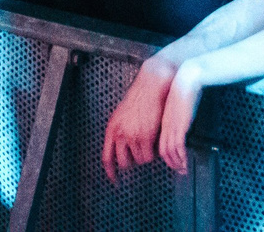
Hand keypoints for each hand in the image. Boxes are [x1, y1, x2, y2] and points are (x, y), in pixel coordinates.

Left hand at [101, 59, 174, 180]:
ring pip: (139, 160)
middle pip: (123, 162)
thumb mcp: (123, 113)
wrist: (152, 84)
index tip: (114, 180)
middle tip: (140, 155)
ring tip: (151, 145)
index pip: (107, 158)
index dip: (111, 172)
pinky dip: (154, 153)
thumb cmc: (140, 96)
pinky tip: (156, 144)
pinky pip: (149, 155)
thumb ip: (120, 129)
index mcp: (112, 128)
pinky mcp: (146, 135)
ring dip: (146, 156)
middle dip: (133, 162)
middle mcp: (120, 134)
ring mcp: (133, 135)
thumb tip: (122, 145)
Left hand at [156, 61, 206, 172]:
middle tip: (178, 170)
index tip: (171, 161)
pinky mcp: (180, 125)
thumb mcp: (176, 104)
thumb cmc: (183, 88)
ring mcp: (172, 126)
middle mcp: (165, 125)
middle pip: (163, 150)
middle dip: (171, 162)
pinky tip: (186, 162)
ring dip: (176, 163)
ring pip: (169, 151)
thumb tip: (181, 123)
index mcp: (163, 120)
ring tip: (183, 169)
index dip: (164, 155)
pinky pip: (178, 147)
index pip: (159, 143)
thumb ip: (176, 115)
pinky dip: (181, 157)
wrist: (186, 78)